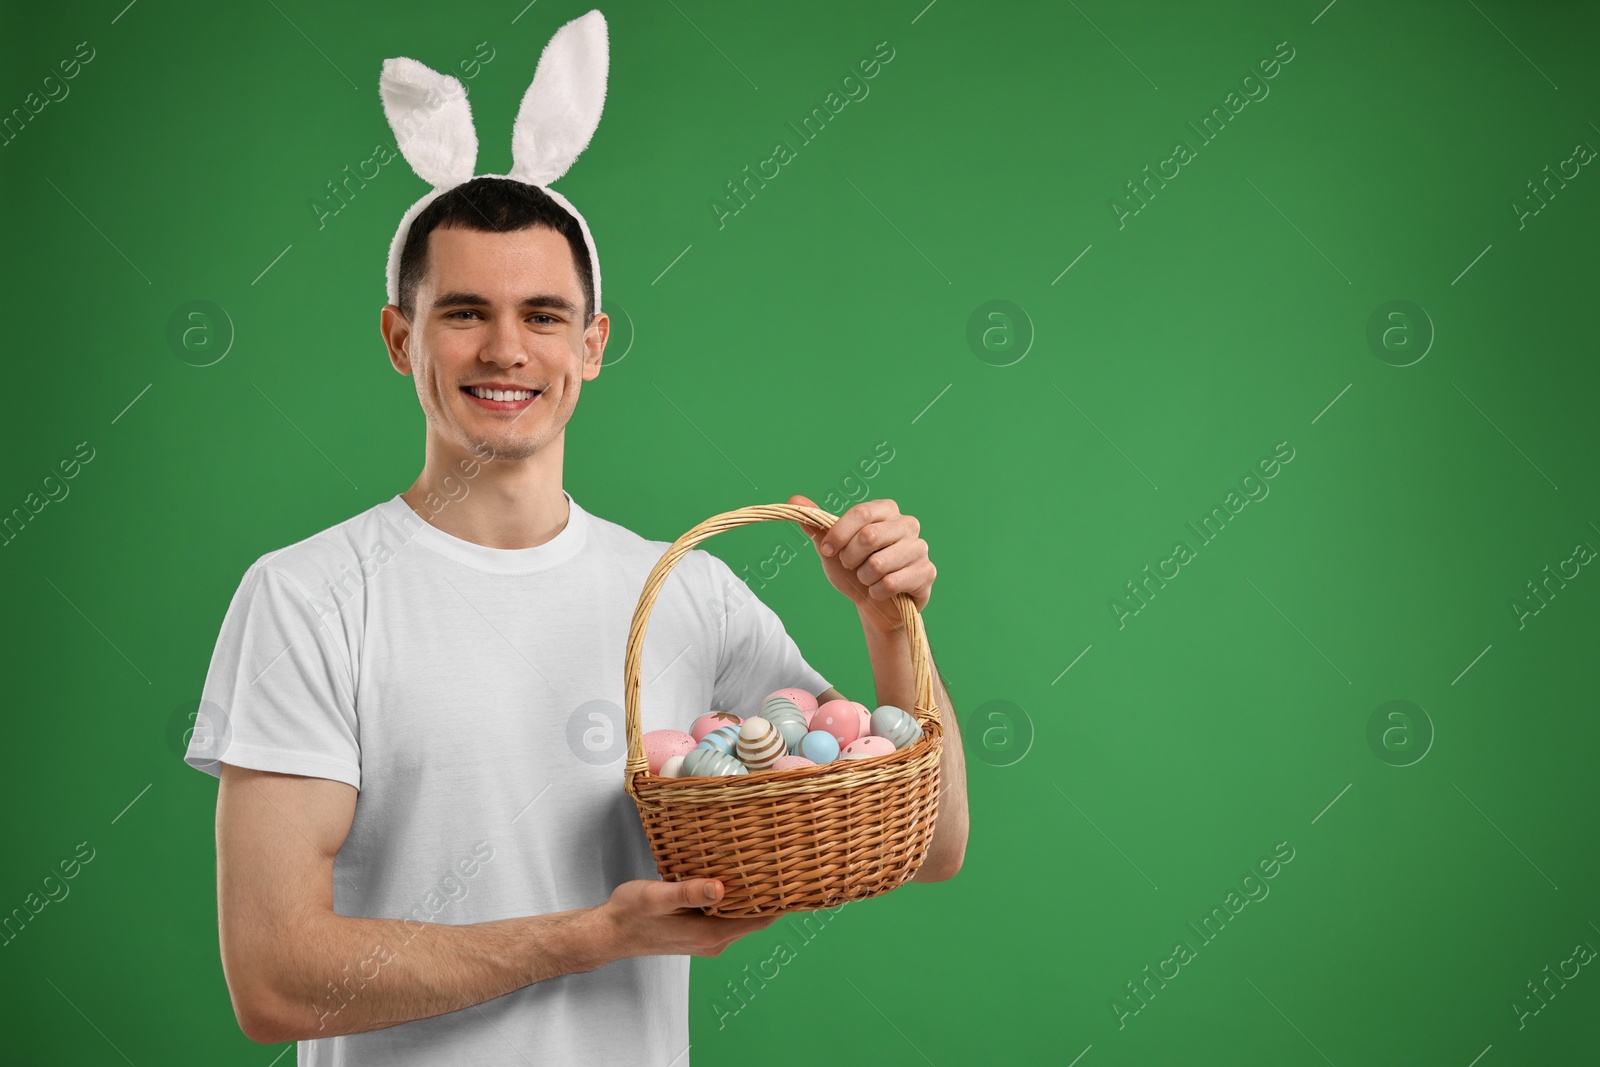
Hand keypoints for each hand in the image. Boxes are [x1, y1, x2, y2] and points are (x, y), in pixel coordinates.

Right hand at [598, 878, 778, 957]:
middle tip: (784, 861)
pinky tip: (735, 878)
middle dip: (771, 894)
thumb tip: (720, 888)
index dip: (780, 901)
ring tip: (765, 864)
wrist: (608, 932)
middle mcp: (714, 940)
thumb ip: (688, 893)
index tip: (794, 878)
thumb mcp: (656, 898)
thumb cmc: (629, 914)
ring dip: (753, 894)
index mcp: (710, 934)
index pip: (760, 920)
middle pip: (756, 918)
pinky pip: (728, 914)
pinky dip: (736, 898)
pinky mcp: (699, 930)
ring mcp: (707, 937)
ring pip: (742, 915)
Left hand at [786, 495, 934, 631]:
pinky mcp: (926, 573)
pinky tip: (880, 592)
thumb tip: (794, 498)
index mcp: (886, 510)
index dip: (839, 533)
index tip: (828, 550)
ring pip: (879, 563)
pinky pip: (891, 583)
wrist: (874, 605)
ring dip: (864, 578)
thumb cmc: (854, 571)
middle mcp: (907, 524)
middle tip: (851, 566)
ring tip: (868, 579)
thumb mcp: (832, 548)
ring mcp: (920, 548)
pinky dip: (876, 592)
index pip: (862, 512)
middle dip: (850, 558)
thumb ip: (816, 524)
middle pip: (870, 536)